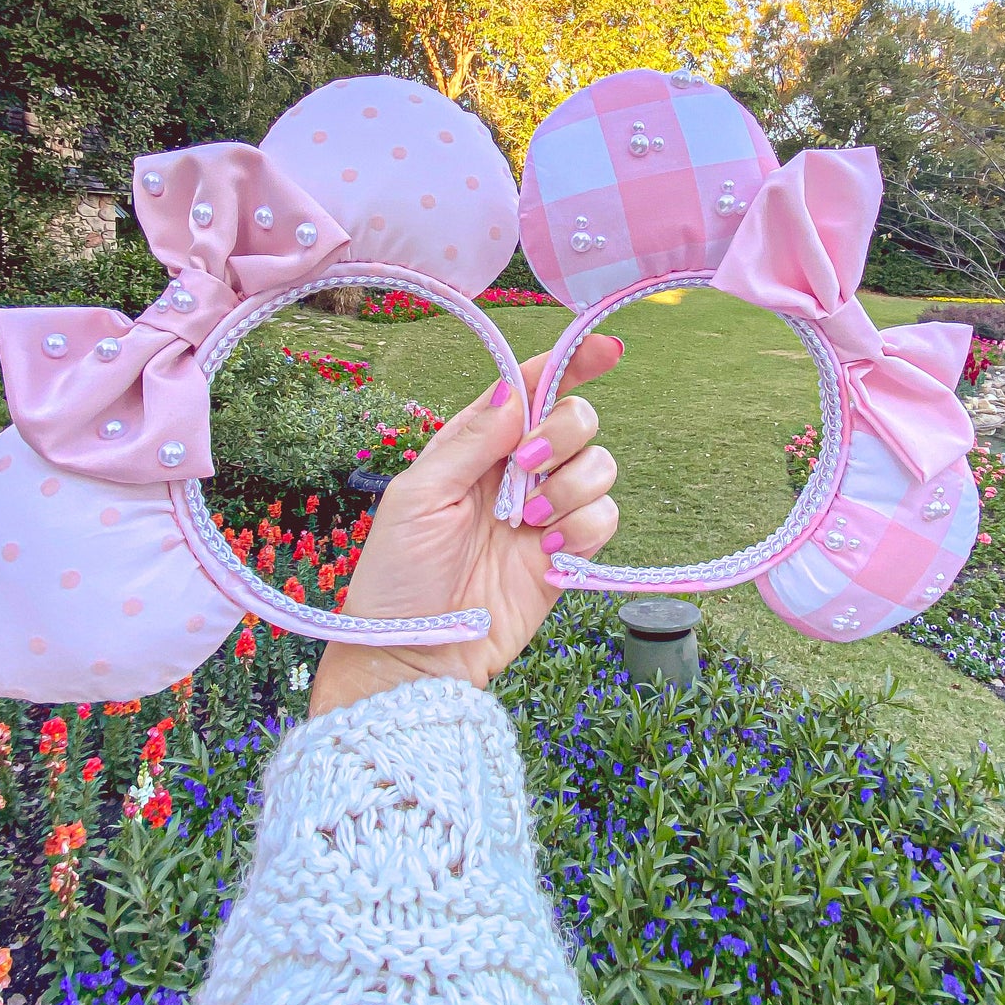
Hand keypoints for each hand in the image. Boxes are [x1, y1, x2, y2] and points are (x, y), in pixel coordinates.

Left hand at [308, 337, 621, 715]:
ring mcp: (545, 512)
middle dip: (563, 434)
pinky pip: (605, 518)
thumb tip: (516, 391)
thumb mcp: (420, 495)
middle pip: (576, 419)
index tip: (606, 351)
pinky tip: (547, 554)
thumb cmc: (398, 574)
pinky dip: (584, 529)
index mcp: (475, 445)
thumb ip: (472, 441)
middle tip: (529, 468)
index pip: (530, 390)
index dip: (569, 364)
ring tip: (529, 526)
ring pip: (600, 466)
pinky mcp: (567, 554)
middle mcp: (516, 471)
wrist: (420, 652)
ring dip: (572, 488)